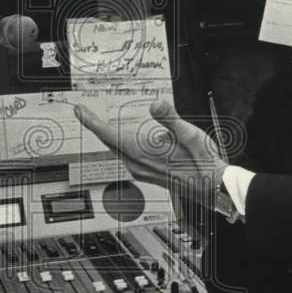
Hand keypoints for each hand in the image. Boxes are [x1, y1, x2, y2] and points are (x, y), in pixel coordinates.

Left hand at [74, 99, 226, 208]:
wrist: (211, 188)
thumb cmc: (202, 164)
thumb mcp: (189, 134)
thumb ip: (170, 118)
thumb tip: (155, 104)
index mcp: (142, 153)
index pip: (109, 135)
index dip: (92, 122)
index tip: (80, 111)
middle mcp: (137, 164)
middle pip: (109, 142)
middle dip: (95, 126)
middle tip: (84, 112)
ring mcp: (141, 170)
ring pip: (116, 150)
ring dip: (107, 136)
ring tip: (99, 122)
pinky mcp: (147, 173)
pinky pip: (126, 156)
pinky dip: (119, 144)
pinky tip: (125, 139)